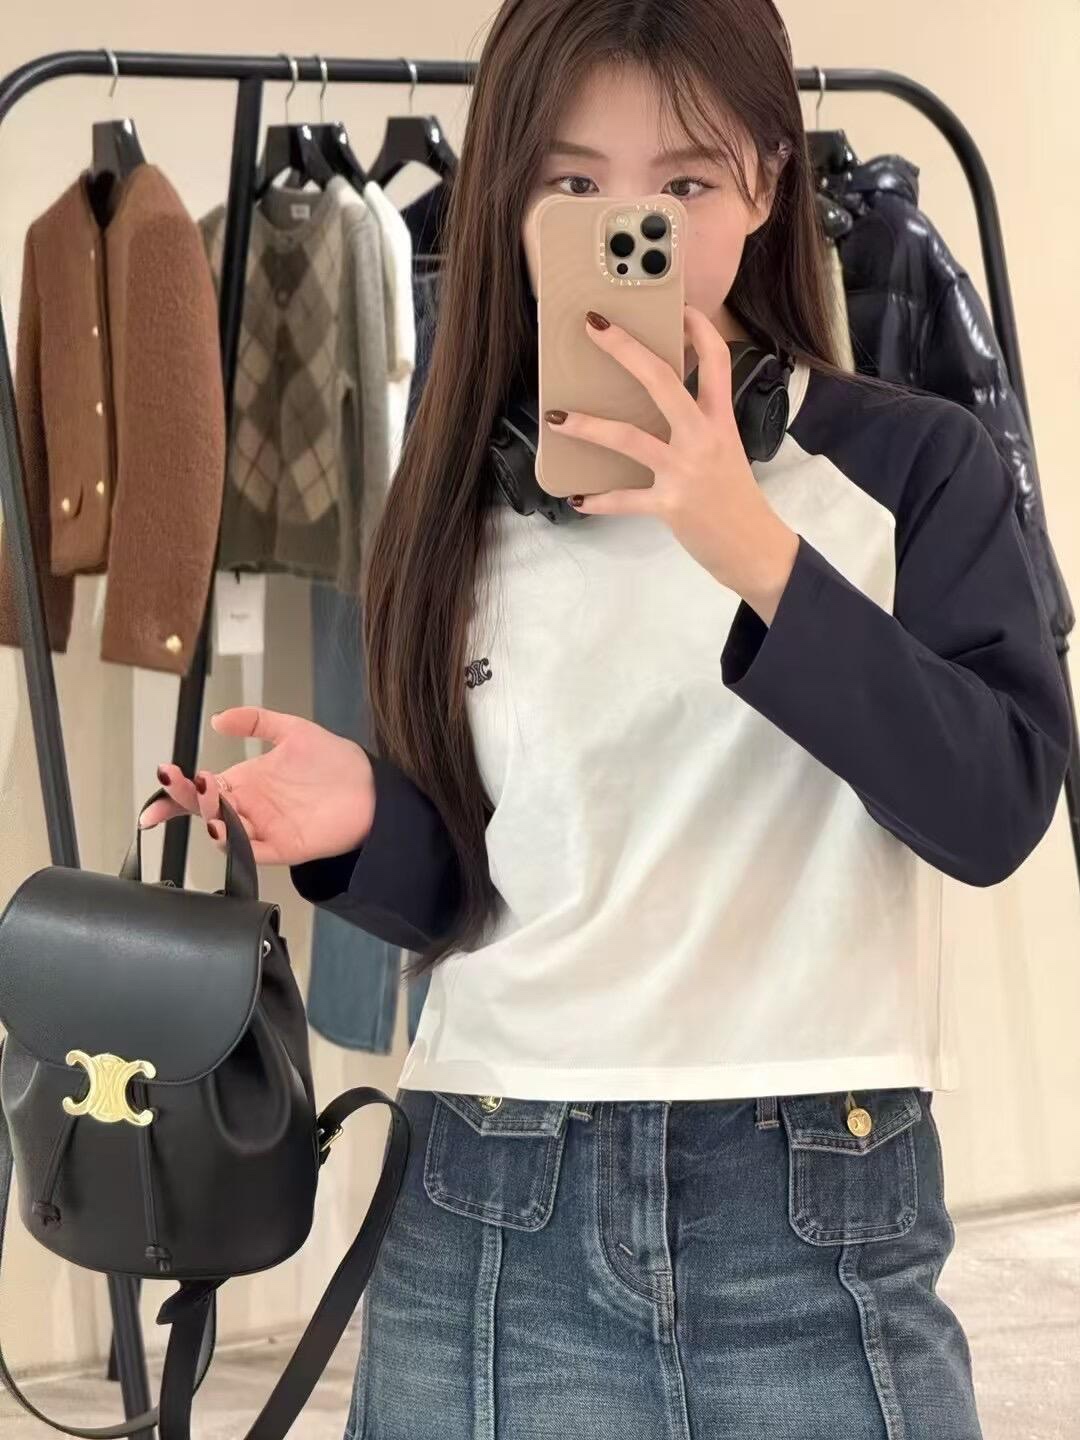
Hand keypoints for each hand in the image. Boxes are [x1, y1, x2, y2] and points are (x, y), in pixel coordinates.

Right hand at [139, 706, 375, 866]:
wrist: (371, 787)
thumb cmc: (333, 762)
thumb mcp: (292, 730)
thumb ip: (256, 721)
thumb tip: (219, 719)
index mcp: (246, 783)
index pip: (201, 788)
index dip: (175, 789)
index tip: (159, 781)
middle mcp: (250, 808)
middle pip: (205, 808)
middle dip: (184, 798)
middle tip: (179, 783)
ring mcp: (265, 829)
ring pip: (224, 830)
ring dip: (209, 816)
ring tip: (206, 796)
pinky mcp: (284, 848)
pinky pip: (251, 851)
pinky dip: (234, 844)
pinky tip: (223, 827)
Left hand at [545, 305, 799, 620]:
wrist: (754, 549)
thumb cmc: (735, 498)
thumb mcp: (726, 451)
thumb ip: (698, 425)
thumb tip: (659, 403)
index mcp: (721, 421)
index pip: (716, 361)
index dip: (699, 329)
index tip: (680, 307)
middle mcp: (703, 439)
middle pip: (662, 381)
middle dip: (625, 350)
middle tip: (594, 325)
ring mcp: (685, 471)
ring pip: (629, 438)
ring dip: (589, 426)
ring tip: (556, 417)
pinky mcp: (669, 505)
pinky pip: (625, 500)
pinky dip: (598, 500)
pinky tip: (578, 497)